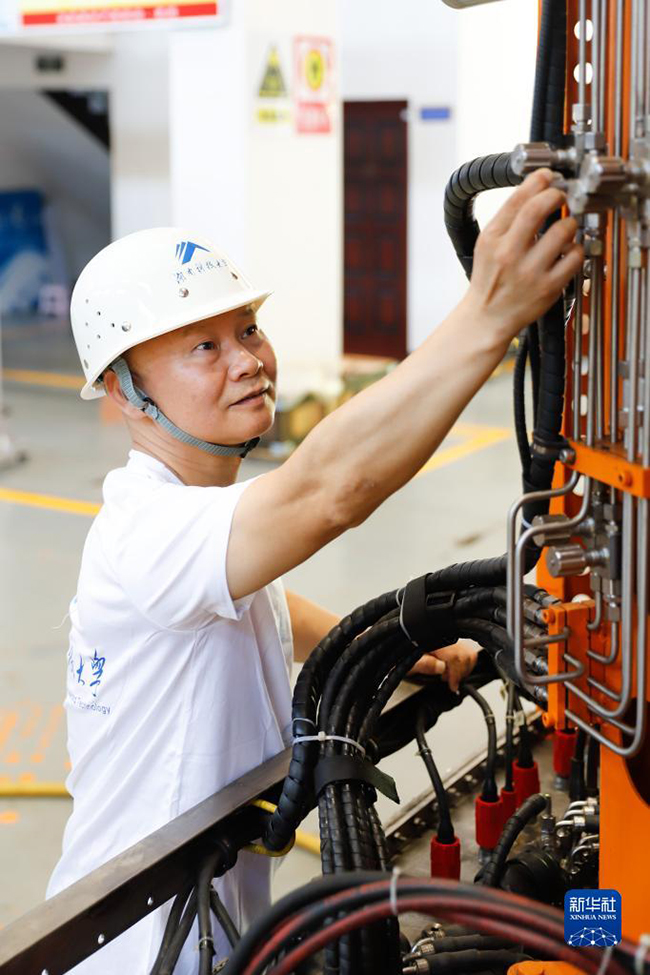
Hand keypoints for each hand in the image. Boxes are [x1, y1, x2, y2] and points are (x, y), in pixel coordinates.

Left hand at [408, 641, 478, 692]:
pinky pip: (465, 653)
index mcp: (433, 641)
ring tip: (449, 676)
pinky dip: (463, 664)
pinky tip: (451, 670)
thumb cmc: (401, 658)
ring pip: (469, 654)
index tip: (452, 685)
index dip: (455, 674)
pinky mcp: (451, 643)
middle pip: (466, 655)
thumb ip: (423, 664)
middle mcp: (443, 637)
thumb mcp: (407, 664)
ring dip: (463, 669)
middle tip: (449, 681)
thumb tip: (441, 667)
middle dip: (460, 672)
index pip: (455, 656)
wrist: (398, 653)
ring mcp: (448, 640)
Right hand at [466, 169, 582, 343]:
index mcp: (492, 239)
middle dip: (556, 195)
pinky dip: (576, 249)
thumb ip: (507, 220)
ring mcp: (530, 271)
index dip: (537, 181)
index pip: (517, 199)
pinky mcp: (548, 287)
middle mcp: (509, 254)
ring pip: (563, 230)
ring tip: (565, 228)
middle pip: (539, 209)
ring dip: (570, 223)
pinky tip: (567, 251)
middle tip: (560, 197)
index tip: (547, 176)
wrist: (487, 318)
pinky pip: (574, 256)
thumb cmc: (490, 280)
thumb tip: (534, 191)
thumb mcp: (487, 245)